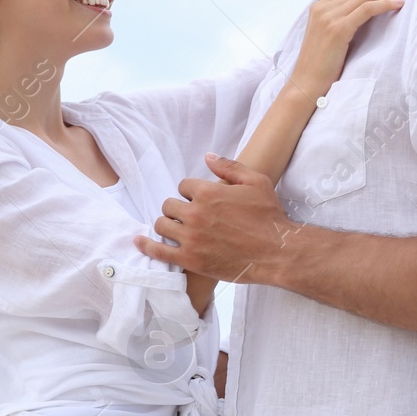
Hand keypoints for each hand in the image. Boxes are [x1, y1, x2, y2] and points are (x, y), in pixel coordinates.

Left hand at [136, 155, 294, 284]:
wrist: (277, 252)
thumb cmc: (269, 216)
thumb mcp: (255, 182)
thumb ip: (228, 166)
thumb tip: (207, 156)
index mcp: (208, 192)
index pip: (183, 186)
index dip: (191, 193)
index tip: (201, 201)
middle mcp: (195, 213)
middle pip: (169, 205)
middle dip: (178, 208)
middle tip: (191, 217)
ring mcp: (190, 238)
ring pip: (162, 225)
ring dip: (167, 224)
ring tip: (178, 229)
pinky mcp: (190, 259)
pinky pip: (159, 251)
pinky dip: (147, 246)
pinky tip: (140, 241)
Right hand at [287, 0, 410, 102]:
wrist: (306, 84)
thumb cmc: (322, 66)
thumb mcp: (331, 37)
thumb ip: (342, 21)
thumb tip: (367, 13)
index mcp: (319, 7)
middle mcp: (323, 7)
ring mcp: (329, 17)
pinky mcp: (338, 29)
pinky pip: (366, 10)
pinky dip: (384, 4)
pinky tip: (398, 5)